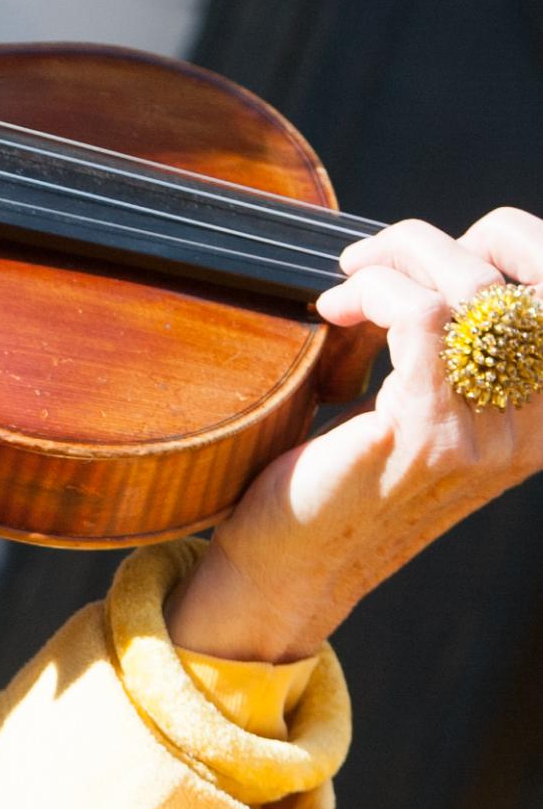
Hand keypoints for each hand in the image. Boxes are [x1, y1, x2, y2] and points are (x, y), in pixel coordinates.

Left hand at [167, 208, 542, 659]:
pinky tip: (333, 312)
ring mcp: (483, 436)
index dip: (507, 240)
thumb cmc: (339, 479)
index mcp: (537, 416)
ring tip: (344, 284)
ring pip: (467, 289)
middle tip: (367, 263)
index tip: (423, 254)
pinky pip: (421, 317)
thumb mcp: (419, 406)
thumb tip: (427, 256)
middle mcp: (529, 429)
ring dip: (393, 262)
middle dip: (434, 245)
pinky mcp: (426, 436)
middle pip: (519, 280)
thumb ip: (449, 346)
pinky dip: (372, 292)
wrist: (289, 569)